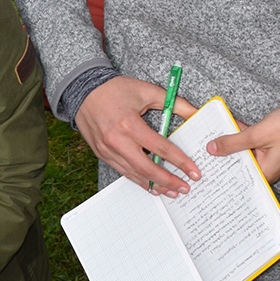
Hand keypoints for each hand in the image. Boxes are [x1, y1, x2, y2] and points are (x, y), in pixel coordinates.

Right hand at [73, 75, 201, 196]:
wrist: (83, 89)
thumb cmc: (115, 89)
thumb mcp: (147, 91)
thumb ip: (174, 103)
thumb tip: (195, 113)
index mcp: (130, 124)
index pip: (161, 148)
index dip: (180, 162)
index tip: (193, 172)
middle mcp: (117, 140)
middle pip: (147, 168)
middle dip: (168, 181)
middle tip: (185, 187)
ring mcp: (107, 150)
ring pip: (134, 174)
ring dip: (154, 185)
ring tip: (171, 191)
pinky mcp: (102, 154)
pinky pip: (123, 171)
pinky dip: (138, 180)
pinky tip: (151, 185)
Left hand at [206, 86, 279, 182]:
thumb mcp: (259, 134)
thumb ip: (233, 142)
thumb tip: (212, 149)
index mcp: (265, 173)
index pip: (237, 178)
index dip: (218, 175)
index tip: (199, 172)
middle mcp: (266, 167)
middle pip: (237, 165)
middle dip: (219, 158)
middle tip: (196, 156)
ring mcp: (267, 155)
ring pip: (241, 152)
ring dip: (227, 145)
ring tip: (203, 142)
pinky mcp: (268, 143)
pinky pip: (248, 142)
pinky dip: (237, 136)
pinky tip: (221, 130)